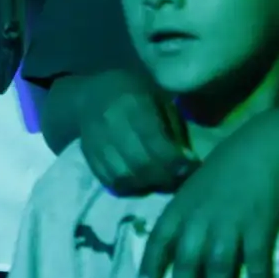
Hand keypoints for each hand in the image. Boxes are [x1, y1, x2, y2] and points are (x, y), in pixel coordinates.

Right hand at [78, 69, 193, 194]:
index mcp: (133, 105)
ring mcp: (95, 142)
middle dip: (164, 177)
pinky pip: (109, 180)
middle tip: (177, 177)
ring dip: (145, 184)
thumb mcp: (159, 98)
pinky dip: (128, 186)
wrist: (92, 91)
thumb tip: (186, 160)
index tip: (190, 165)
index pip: (156, 143)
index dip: (177, 161)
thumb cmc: (134, 91)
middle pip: (141, 165)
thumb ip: (172, 128)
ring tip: (158, 180)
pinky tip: (139, 179)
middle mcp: (111, 124)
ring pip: (123, 178)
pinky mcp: (88, 155)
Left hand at [139, 107, 278, 277]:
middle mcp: (200, 216)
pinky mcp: (259, 223)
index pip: (159, 238)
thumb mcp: (195, 185)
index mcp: (181, 205)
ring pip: (218, 264)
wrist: (264, 144)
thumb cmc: (228, 164)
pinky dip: (257, 277)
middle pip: (186, 259)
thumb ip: (187, 210)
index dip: (151, 264)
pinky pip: (256, 256)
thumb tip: (180, 236)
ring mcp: (229, 221)